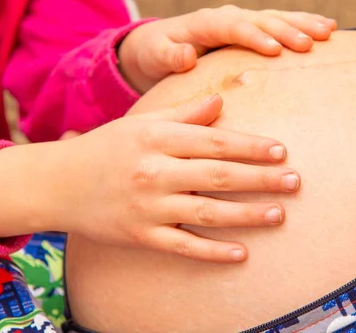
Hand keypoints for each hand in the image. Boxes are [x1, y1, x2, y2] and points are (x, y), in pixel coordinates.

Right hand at [0, 95, 299, 262]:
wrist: (59, 183)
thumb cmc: (106, 147)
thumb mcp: (141, 123)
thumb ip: (183, 113)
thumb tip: (221, 103)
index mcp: (156, 139)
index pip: (213, 141)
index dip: (250, 146)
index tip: (281, 150)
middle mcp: (154, 172)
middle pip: (218, 175)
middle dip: (261, 179)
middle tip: (295, 181)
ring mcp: (148, 207)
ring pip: (207, 212)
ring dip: (247, 214)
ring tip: (280, 214)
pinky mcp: (141, 236)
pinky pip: (183, 246)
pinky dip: (213, 252)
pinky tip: (242, 253)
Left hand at [118, 5, 336, 91]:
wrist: (158, 46)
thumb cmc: (156, 54)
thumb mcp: (156, 56)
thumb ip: (170, 57)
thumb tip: (188, 55)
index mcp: (206, 23)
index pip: (234, 28)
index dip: (255, 38)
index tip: (275, 51)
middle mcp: (227, 17)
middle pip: (261, 20)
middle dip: (286, 29)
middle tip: (311, 44)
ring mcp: (241, 21)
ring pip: (276, 18)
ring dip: (302, 23)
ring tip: (328, 31)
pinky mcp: (250, 29)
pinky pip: (279, 23)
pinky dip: (302, 23)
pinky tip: (327, 28)